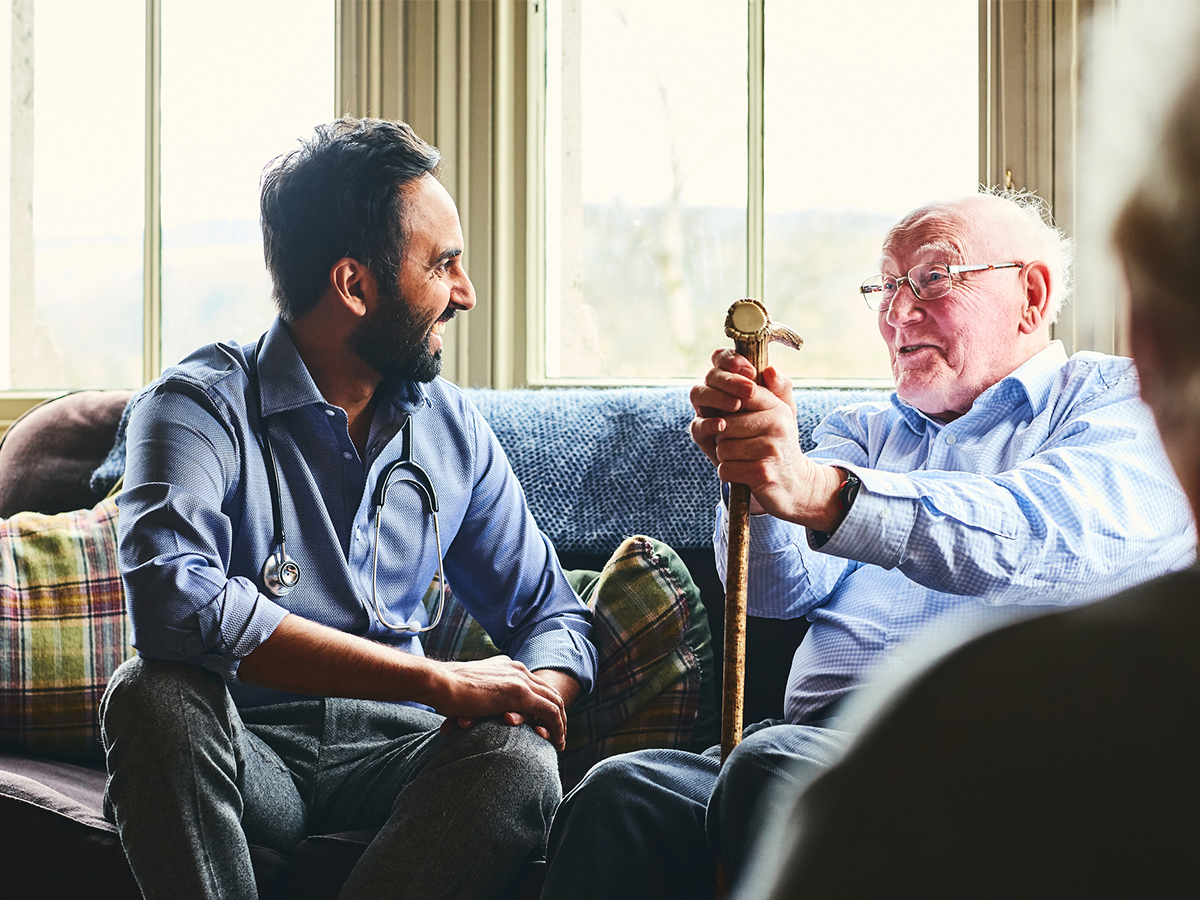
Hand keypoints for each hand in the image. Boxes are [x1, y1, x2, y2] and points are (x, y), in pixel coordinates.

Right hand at [428, 656, 570, 749]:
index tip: (544, 721)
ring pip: (554, 701)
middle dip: (558, 713)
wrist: (438, 682)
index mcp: (506, 666)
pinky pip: (549, 711)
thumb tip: (476, 711)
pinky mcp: (518, 693)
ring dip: (561, 723)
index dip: (543, 702)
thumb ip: (481, 696)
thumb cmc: (445, 690)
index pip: (534, 684)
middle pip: (549, 691)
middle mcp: (517, 669)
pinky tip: (556, 741)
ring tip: (560, 742)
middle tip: (559, 734)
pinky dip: (556, 726)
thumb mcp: (470, 690)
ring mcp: (519, 680)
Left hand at [690, 348, 843, 528]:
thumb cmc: (776, 445)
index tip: (728, 412)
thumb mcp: (777, 414)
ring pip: (722, 447)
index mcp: (777, 407)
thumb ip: (770, 389)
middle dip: (724, 436)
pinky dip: (729, 473)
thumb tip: (769, 370)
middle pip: (725, 424)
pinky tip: (743, 473)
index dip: (725, 400)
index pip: (742, 392)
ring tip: (743, 458)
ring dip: (726, 456)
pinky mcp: (763, 473)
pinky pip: (725, 468)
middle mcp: (778, 424)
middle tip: (739, 443)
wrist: (794, 484)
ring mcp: (771, 449)